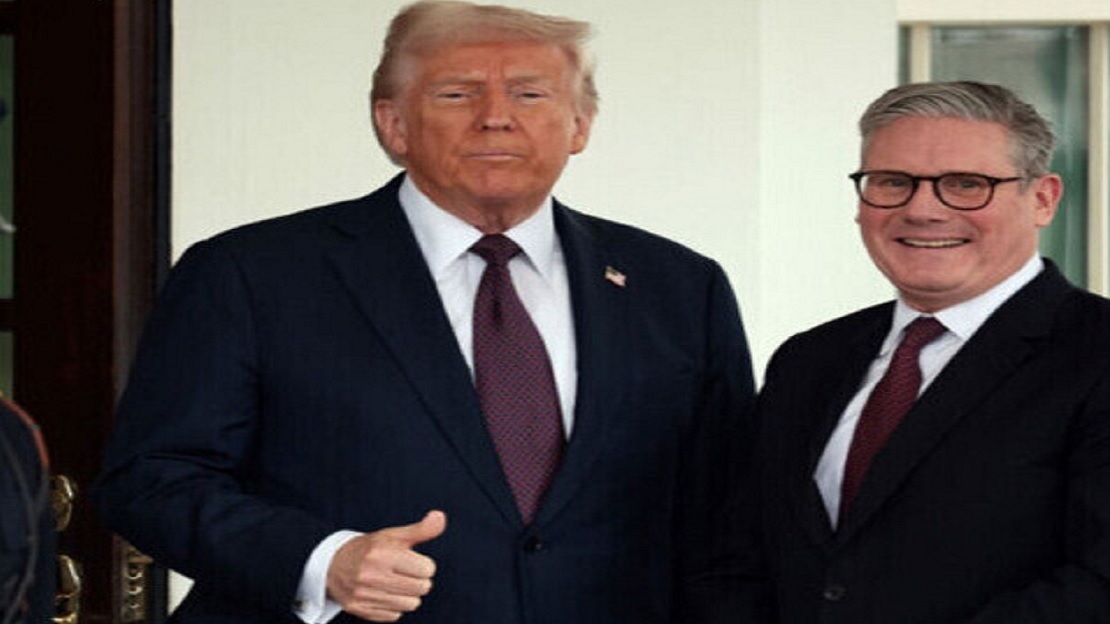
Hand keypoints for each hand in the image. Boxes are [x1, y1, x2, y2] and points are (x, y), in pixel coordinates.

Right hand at [326, 510, 446, 621]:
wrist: (332, 565)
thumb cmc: (369, 549)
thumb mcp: (393, 535)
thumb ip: (420, 529)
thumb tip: (440, 517)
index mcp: (382, 553)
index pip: (427, 569)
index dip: (423, 564)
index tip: (412, 560)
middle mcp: (371, 575)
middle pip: (422, 588)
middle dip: (418, 580)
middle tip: (405, 572)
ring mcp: (364, 594)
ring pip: (411, 604)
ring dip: (408, 595)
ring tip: (395, 583)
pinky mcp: (360, 610)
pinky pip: (394, 616)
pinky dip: (393, 606)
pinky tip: (383, 593)